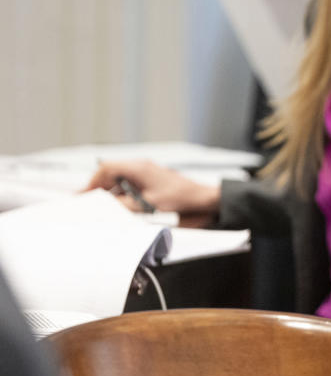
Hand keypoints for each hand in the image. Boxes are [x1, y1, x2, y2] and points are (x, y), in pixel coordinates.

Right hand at [86, 160, 219, 215]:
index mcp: (138, 168)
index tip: (85, 195)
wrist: (200, 198)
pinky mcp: (149, 180)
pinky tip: (121, 206)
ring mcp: (145, 172)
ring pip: (118, 179)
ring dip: (111, 192)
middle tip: (91, 203)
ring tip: (105, 207)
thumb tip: (105, 208)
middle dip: (99, 187)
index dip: (93, 181)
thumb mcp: (148, 205)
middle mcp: (140, 167)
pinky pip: (129, 184)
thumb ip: (124, 205)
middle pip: (110, 173)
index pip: (107, 168)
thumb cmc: (179, 198)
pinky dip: (122, 194)